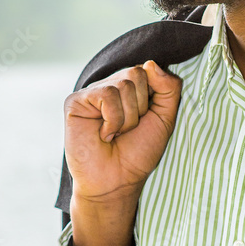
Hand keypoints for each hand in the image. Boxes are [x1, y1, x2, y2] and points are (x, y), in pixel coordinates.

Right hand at [64, 60, 182, 203]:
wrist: (116, 181)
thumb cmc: (138, 153)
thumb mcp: (164, 118)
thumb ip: (168, 88)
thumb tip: (151, 64)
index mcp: (130, 88)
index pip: (149, 70)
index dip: (153, 98)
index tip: (145, 120)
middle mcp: (110, 86)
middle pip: (137, 73)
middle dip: (140, 108)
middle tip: (128, 130)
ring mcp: (92, 92)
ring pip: (123, 85)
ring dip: (127, 118)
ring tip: (115, 134)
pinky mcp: (75, 101)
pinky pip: (106, 95)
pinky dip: (113, 121)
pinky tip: (103, 134)